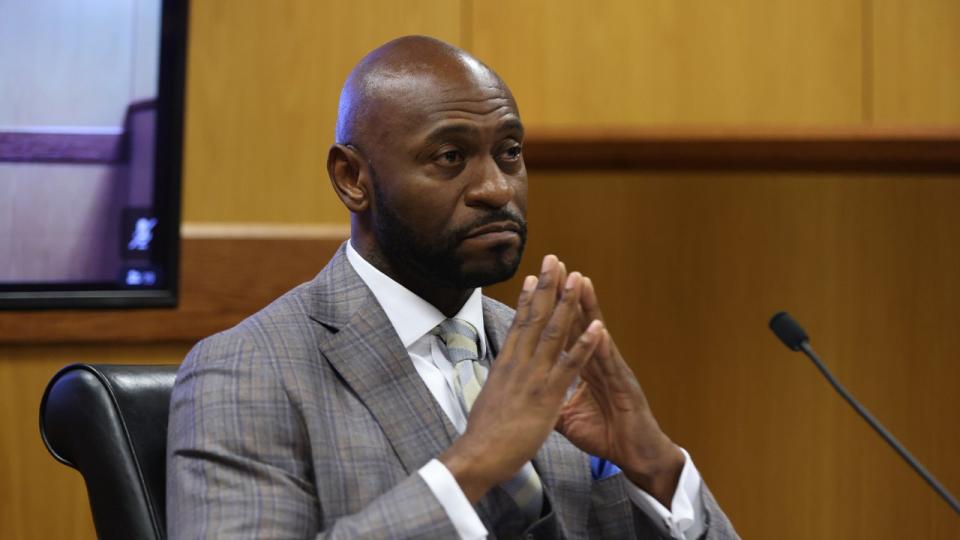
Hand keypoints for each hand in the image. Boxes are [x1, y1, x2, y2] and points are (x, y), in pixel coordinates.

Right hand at [440, 255, 603, 502]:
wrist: (479, 454)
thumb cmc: (483, 434)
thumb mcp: (489, 399)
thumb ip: (499, 384)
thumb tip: (497, 378)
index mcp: (506, 364)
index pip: (519, 323)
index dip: (529, 299)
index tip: (536, 276)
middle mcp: (518, 363)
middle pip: (535, 317)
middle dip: (548, 287)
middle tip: (556, 259)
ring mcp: (533, 376)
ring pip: (553, 332)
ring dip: (568, 304)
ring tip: (578, 279)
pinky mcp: (548, 394)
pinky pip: (571, 365)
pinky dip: (585, 345)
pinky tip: (597, 328)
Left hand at [555, 277, 684, 505]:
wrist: (636, 455)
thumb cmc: (606, 434)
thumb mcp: (566, 418)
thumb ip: (549, 402)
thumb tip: (527, 397)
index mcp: (582, 367)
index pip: (562, 331)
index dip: (549, 309)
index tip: (534, 284)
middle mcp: (598, 363)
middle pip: (578, 323)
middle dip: (566, 295)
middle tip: (556, 267)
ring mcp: (614, 372)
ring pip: (597, 335)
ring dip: (590, 310)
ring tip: (581, 283)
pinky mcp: (626, 388)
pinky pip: (613, 366)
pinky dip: (605, 348)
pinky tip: (600, 330)